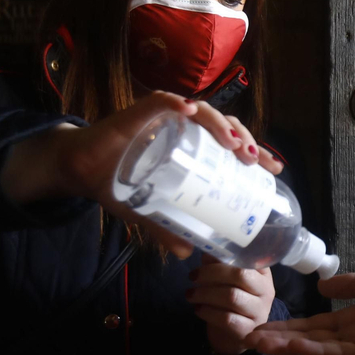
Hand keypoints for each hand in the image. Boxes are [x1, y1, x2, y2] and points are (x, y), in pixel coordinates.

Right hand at [0, 92, 282, 255]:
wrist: (81, 170)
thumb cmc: (118, 183)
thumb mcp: (148, 210)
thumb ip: (167, 228)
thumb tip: (188, 252)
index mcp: (192, 148)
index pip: (231, 145)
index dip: (256, 152)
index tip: (274, 169)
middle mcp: (183, 128)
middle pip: (225, 126)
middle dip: (244, 140)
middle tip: (254, 161)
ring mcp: (163, 117)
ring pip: (202, 112)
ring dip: (221, 125)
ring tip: (233, 145)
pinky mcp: (139, 112)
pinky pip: (162, 102)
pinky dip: (176, 104)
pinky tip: (190, 112)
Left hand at [187, 258, 275, 354]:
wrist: (234, 334)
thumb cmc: (229, 300)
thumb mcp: (225, 278)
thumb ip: (218, 262)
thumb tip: (207, 248)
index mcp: (262, 272)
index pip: (248, 256)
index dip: (226, 254)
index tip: (205, 257)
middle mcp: (266, 290)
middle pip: (240, 274)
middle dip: (211, 273)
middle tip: (192, 276)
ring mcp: (259, 311)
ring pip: (232, 297)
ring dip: (205, 293)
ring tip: (190, 294)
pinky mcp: (248, 330)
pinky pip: (226, 318)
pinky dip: (208, 312)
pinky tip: (197, 309)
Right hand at [243, 269, 354, 354]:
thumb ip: (353, 286)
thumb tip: (322, 286)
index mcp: (354, 320)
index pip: (312, 326)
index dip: (286, 327)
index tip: (257, 324)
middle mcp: (351, 336)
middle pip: (306, 339)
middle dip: (276, 339)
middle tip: (243, 336)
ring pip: (313, 349)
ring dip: (284, 347)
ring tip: (254, 342)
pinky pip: (333, 352)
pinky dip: (308, 350)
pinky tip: (286, 347)